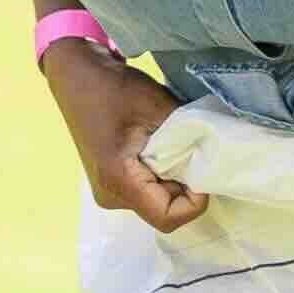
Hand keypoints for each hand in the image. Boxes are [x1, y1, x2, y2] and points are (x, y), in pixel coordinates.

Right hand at [48, 40, 205, 233]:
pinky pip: (147, 189)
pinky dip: (162, 174)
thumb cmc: (112, 88)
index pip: (167, 217)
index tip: (204, 170)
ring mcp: (108, 191)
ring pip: (156, 200)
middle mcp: (111, 195)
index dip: (194, 202)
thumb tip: (217, 153)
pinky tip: (162, 147)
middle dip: (186, 186)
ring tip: (178, 146)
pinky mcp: (110, 181)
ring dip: (174, 178)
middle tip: (195, 152)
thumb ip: (188, 137)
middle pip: (163, 210)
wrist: (77, 74)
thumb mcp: (157, 107)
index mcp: (118, 180)